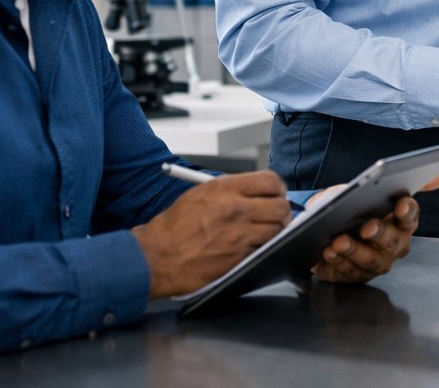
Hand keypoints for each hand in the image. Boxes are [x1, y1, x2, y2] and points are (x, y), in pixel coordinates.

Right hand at [132, 170, 292, 298]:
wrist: (156, 256)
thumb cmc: (174, 226)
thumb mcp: (201, 194)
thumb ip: (231, 190)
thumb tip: (258, 192)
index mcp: (225, 189)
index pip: (270, 181)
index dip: (277, 188)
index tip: (276, 194)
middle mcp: (235, 209)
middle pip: (280, 206)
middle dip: (281, 210)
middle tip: (275, 215)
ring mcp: (239, 235)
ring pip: (277, 229)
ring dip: (275, 231)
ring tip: (264, 231)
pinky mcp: (239, 257)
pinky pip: (264, 249)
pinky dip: (262, 248)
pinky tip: (251, 246)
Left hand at [309, 164, 438, 282]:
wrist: (333, 225)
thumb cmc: (363, 206)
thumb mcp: (382, 187)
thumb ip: (417, 179)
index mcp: (404, 225)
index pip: (411, 218)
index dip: (407, 212)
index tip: (401, 203)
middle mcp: (393, 248)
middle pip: (391, 244)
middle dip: (380, 235)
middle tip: (366, 226)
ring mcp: (372, 265)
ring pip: (367, 262)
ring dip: (353, 252)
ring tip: (337, 241)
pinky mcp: (350, 276)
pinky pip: (344, 275)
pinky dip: (335, 266)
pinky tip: (324, 254)